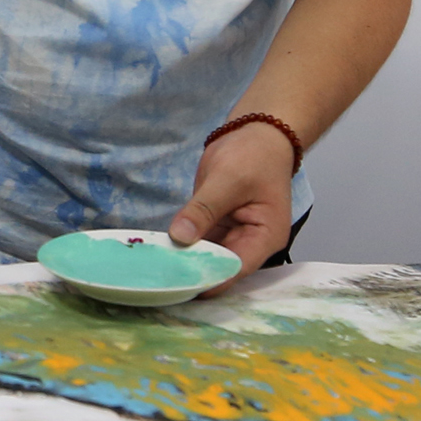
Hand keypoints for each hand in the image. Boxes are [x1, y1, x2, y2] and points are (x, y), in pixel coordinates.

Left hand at [166, 121, 296, 286]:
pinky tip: (160, 254)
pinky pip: (198, 242)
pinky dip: (182, 247)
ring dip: (184, 262)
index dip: (208, 278)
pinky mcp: (217, 228)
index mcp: (266, 237)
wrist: (255, 134)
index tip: (178, 286)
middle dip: (192, 273)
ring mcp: (234, 236)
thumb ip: (203, 210)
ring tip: (154, 274)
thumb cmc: (253, 154)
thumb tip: (179, 237)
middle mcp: (251, 243)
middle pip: (221, 268)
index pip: (236, 267)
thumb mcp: (227, 179)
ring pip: (206, 257)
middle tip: (157, 282)